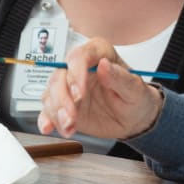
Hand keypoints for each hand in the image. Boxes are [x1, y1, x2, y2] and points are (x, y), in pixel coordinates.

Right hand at [36, 37, 163, 138]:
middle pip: (60, 75)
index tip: (79, 92)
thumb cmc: (137, 98)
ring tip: (70, 126)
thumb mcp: (135, 89)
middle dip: (63, 97)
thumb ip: (120, 77)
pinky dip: (46, 119)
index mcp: (100, 55)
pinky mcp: (64, 105)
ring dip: (56, 111)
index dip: (76, 72)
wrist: (134, 119)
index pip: (80, 56)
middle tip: (72, 115)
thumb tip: (104, 65)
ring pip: (51, 93)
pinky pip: (48, 109)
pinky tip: (49, 128)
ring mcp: (70, 87)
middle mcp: (81, 69)